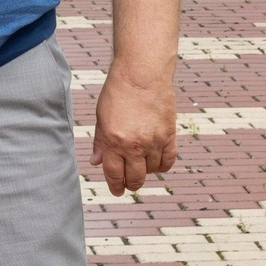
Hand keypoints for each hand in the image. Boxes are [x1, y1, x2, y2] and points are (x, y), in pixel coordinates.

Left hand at [90, 69, 177, 195]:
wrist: (142, 73)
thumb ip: (100, 143)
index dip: (115, 186)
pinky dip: (162, 166)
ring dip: (145, 172)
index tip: (117, 191)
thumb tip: (95, 162)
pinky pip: (168, 160)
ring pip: (152, 170)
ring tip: (140, 165)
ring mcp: (154, 141)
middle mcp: (135, 145)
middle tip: (128, 185)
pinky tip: (156, 163)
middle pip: (135, 178)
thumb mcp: (101, 118)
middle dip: (130, 185)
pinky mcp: (170, 134)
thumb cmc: (118, 92)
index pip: (114, 174)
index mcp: (114, 141)